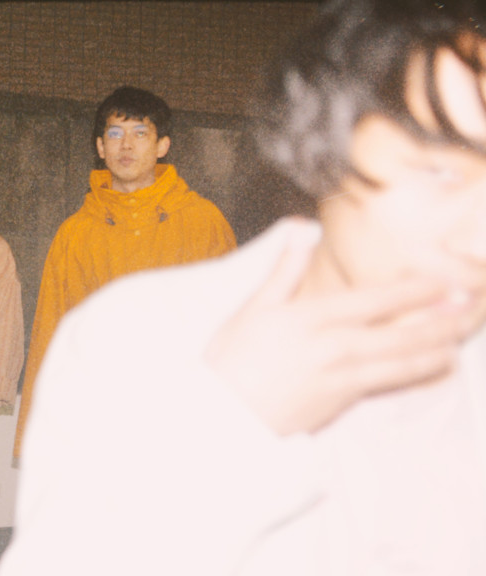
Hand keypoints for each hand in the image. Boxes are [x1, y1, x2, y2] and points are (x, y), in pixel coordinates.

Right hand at [205, 225, 476, 434]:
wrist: (222, 414)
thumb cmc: (231, 359)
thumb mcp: (253, 307)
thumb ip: (286, 269)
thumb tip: (301, 229)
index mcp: (313, 318)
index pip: (377, 300)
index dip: (416, 290)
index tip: (443, 281)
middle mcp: (335, 347)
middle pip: (402, 333)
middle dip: (442, 321)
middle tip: (473, 308)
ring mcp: (342, 378)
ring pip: (403, 362)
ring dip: (439, 348)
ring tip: (463, 336)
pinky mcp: (342, 402)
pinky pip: (389, 384)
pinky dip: (418, 373)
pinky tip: (434, 366)